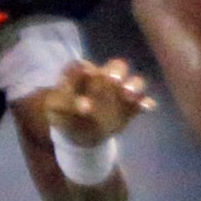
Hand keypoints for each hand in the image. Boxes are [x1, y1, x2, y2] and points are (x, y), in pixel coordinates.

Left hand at [38, 58, 153, 144]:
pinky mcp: (130, 108)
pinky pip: (142, 102)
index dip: (82, 69)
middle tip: (113, 80)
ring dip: (134, 85)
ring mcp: (120, 92)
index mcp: (81, 75)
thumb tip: (75, 104)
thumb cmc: (65, 116)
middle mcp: (104, 78)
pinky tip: (147, 107)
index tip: (84, 72)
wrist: (80, 134)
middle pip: (115, 67)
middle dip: (115, 71)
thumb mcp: (54, 111)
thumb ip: (58, 105)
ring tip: (129, 94)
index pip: (81, 68)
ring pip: (133, 81)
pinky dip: (145, 103)